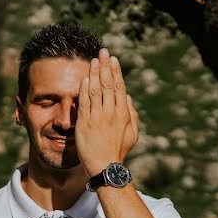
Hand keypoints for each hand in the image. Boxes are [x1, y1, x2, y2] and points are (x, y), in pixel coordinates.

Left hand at [76, 48, 139, 175]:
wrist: (105, 166)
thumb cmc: (118, 151)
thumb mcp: (132, 133)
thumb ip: (131, 114)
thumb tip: (129, 98)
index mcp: (124, 113)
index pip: (119, 87)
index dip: (116, 72)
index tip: (113, 60)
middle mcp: (111, 112)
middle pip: (108, 84)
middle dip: (105, 66)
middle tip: (103, 51)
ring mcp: (98, 117)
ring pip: (96, 90)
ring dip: (94, 73)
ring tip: (93, 60)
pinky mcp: (85, 123)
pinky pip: (85, 102)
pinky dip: (84, 89)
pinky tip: (84, 78)